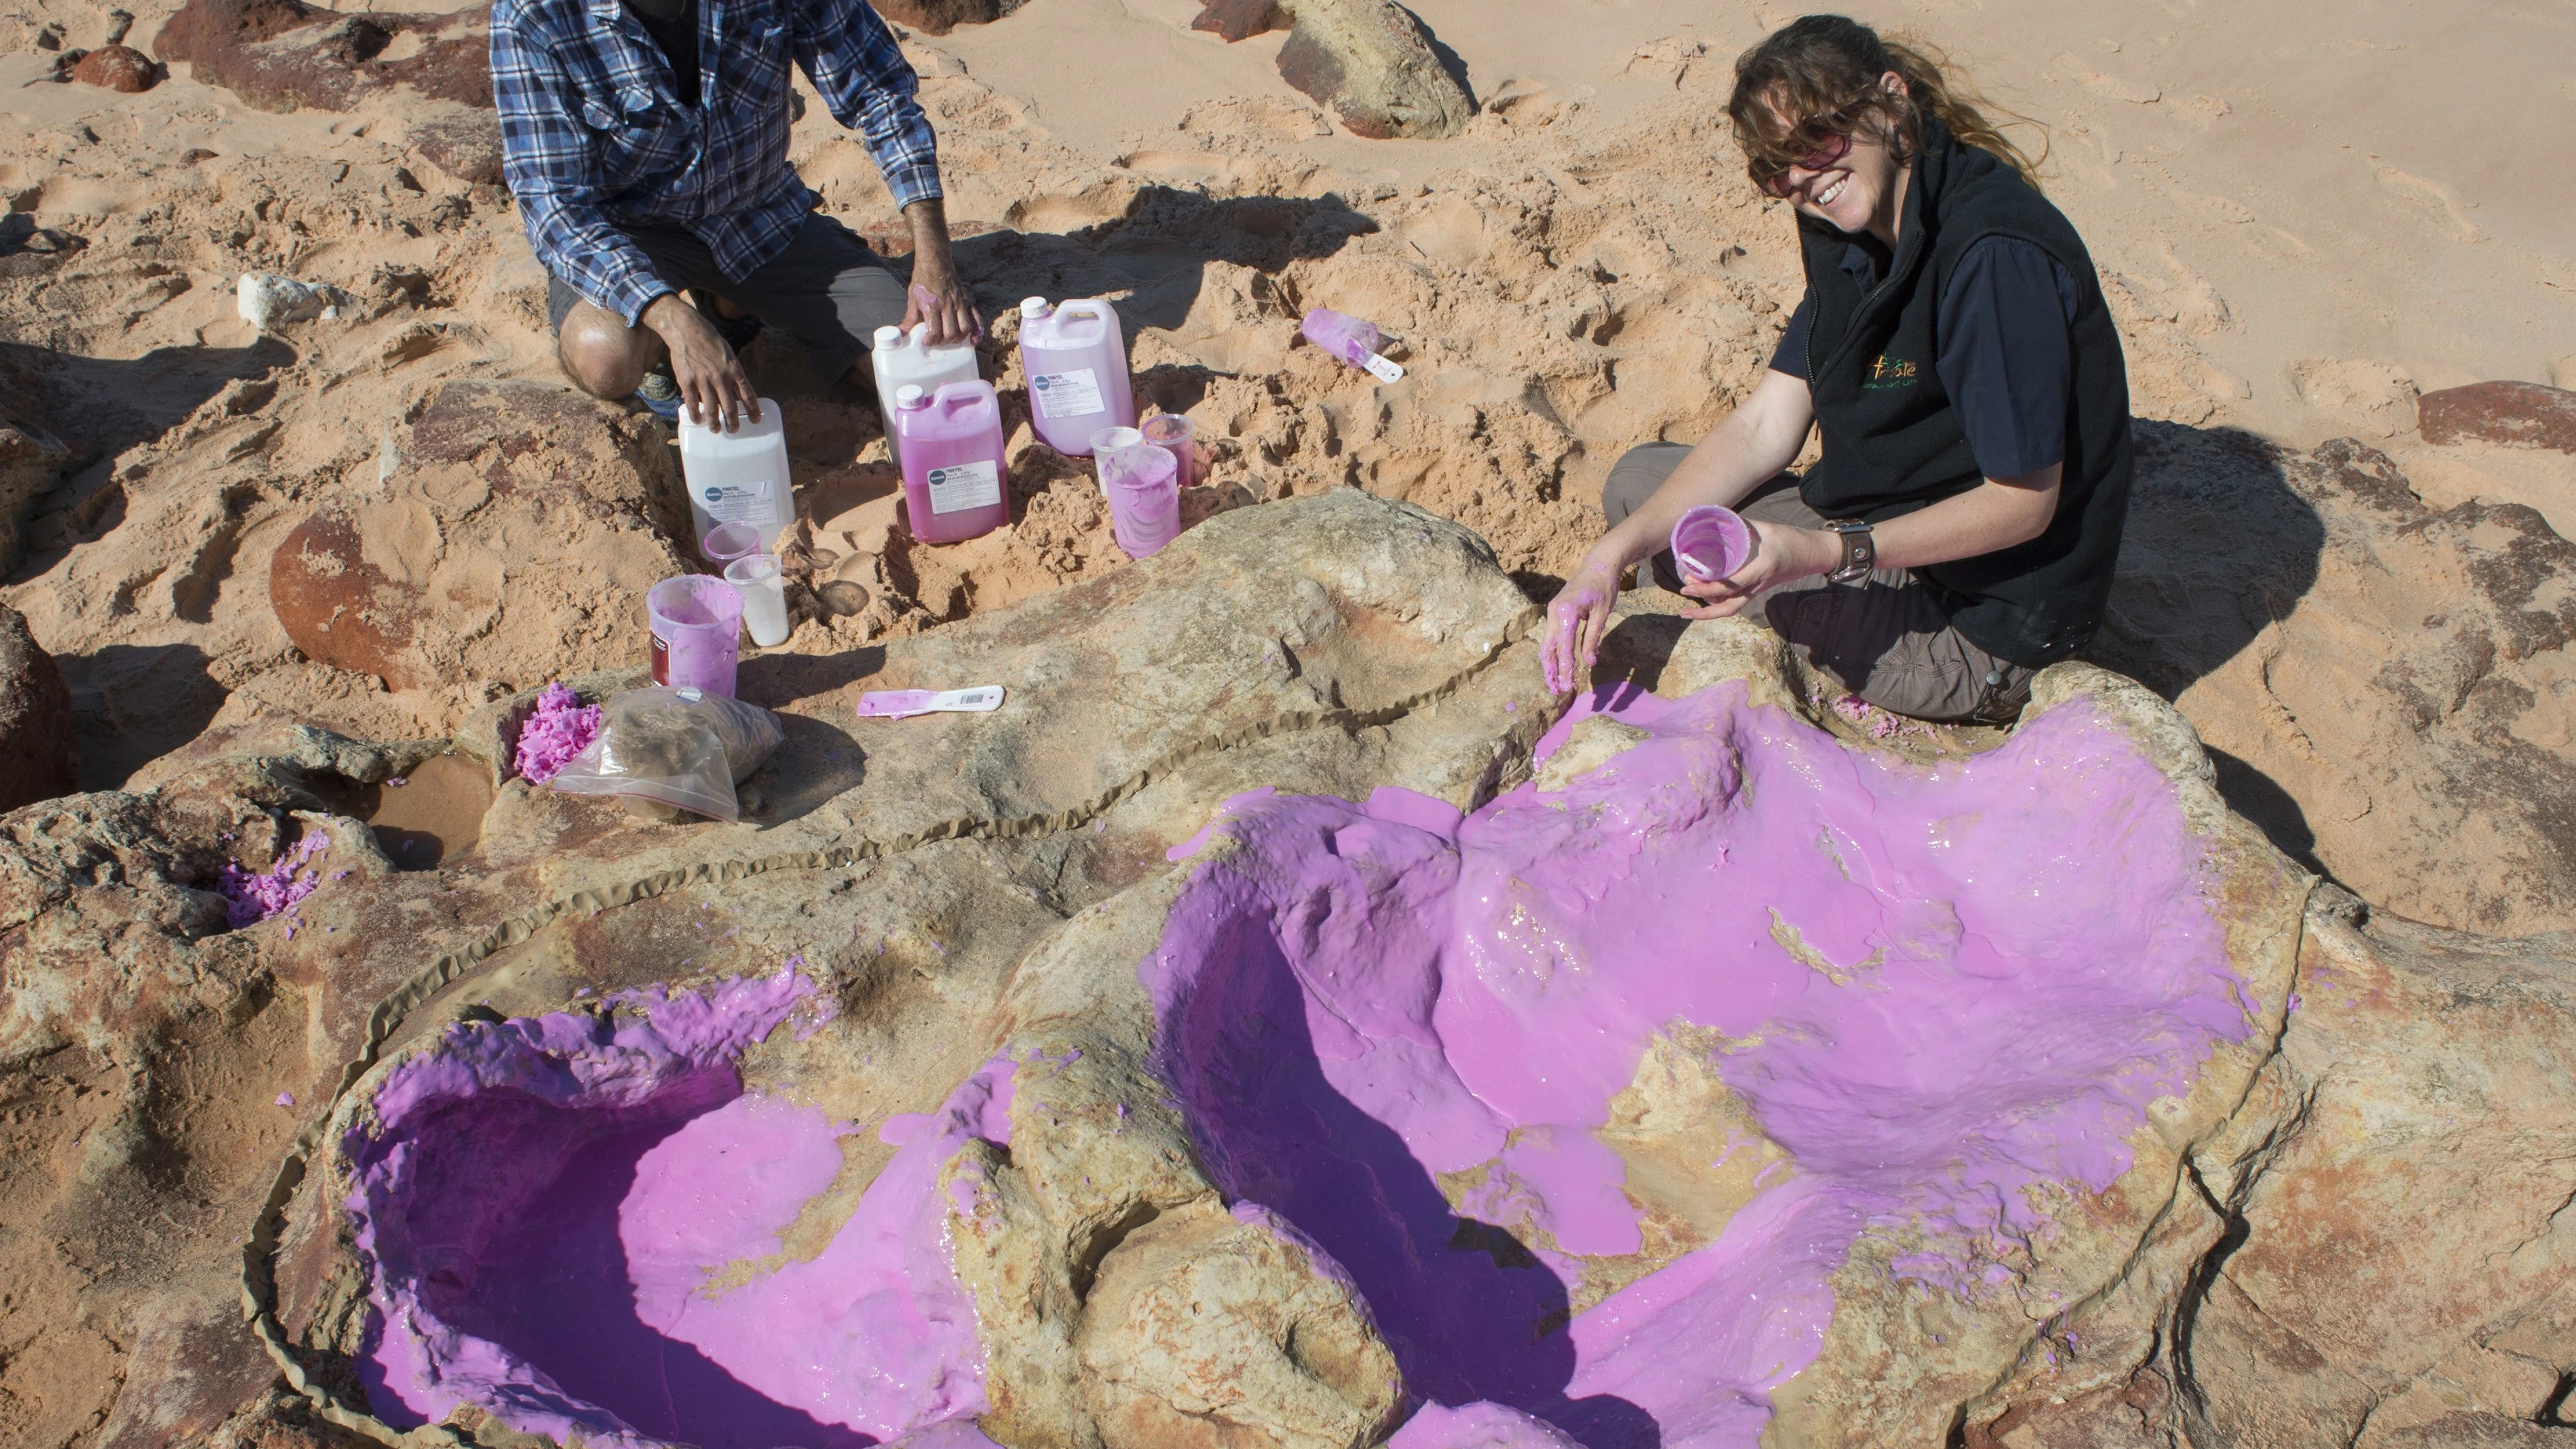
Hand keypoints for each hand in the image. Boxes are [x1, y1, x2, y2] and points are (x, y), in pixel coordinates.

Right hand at [644, 294, 757, 429]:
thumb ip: (731, 371)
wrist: (686, 329)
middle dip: (733, 422)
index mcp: (733, 368)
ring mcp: (703, 380)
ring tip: (716, 429)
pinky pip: (692, 403)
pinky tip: (698, 420)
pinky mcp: (687, 381)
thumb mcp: (727, 353)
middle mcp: (720, 376)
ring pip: (711, 408)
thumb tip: (735, 389)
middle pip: (730, 406)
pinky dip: (696, 414)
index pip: (747, 393)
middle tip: (734, 430)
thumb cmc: (708, 340)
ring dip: (715, 422)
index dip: (752, 408)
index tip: (756, 420)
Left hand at [900, 200, 981, 345]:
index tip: (926, 342)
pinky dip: (977, 332)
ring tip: (951, 339)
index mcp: (931, 305)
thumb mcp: (913, 298)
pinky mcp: (968, 301)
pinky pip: (977, 319)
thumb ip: (908, 318)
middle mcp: (947, 305)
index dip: (930, 341)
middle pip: (951, 333)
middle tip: (937, 341)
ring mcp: (960, 303)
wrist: (936, 262)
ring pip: (965, 329)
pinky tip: (973, 340)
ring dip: (959, 339)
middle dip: (944, 342)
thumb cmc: (923, 280)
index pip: (934, 331)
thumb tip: (900, 335)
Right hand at [1540, 555, 1624, 693]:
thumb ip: (1593, 638)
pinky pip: (1551, 637)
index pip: (1564, 647)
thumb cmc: (1604, 586)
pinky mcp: (1555, 612)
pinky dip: (1553, 653)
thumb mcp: (1602, 614)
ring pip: (1546, 644)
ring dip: (1549, 665)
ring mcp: (1552, 612)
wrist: (1599, 563)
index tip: (1568, 686)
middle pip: (1548, 649)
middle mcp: (1553, 613)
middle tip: (1557, 691)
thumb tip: (1590, 662)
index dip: (1565, 668)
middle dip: (1551, 671)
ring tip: (1554, 683)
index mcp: (1565, 612)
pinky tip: (1557, 665)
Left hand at [1677, 521, 1837, 618]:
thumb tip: (1715, 518)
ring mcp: (1757, 590)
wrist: (1811, 554)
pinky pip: (1735, 602)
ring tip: (1689, 604)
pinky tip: (1704, 595)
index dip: (1709, 587)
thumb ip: (1742, 526)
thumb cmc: (1790, 540)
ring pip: (1732, 608)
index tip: (1691, 583)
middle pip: (1729, 607)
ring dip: (1709, 610)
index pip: (1732, 585)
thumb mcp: (1766, 529)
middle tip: (1683, 598)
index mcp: (1761, 569)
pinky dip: (1718, 602)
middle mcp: (1758, 584)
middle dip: (1705, 610)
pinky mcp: (1756, 590)